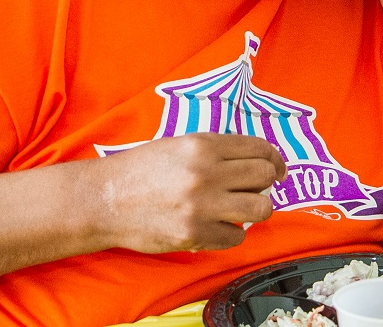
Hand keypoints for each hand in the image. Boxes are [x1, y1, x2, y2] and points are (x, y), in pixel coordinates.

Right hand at [97, 133, 286, 253]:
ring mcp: (202, 204)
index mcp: (203, 145)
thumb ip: (215, 151)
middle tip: (259, 189)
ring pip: (260, 208)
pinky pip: (236, 236)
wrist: (104, 199)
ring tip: (243, 210)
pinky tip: (219, 227)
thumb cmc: (140, 170)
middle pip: (264, 176)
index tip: (277, 169)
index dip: (274, 159)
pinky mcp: (194, 233)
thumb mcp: (180, 145)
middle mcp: (206, 172)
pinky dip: (232, 233)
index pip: (259, 148)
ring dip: (257, 209)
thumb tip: (252, 162)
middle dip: (268, 183)